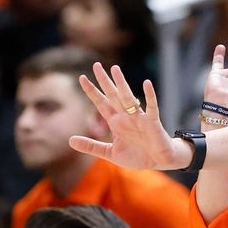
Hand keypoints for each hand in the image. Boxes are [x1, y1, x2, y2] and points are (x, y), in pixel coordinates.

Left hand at [69, 63, 185, 169]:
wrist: (158, 162)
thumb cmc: (137, 156)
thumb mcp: (110, 153)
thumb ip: (91, 146)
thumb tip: (69, 140)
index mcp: (115, 122)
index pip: (101, 103)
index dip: (92, 91)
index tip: (82, 77)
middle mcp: (125, 116)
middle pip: (112, 95)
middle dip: (104, 81)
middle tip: (96, 65)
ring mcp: (139, 118)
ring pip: (128, 98)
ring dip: (122, 84)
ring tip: (115, 69)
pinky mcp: (152, 122)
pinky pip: (151, 107)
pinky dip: (149, 96)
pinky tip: (147, 83)